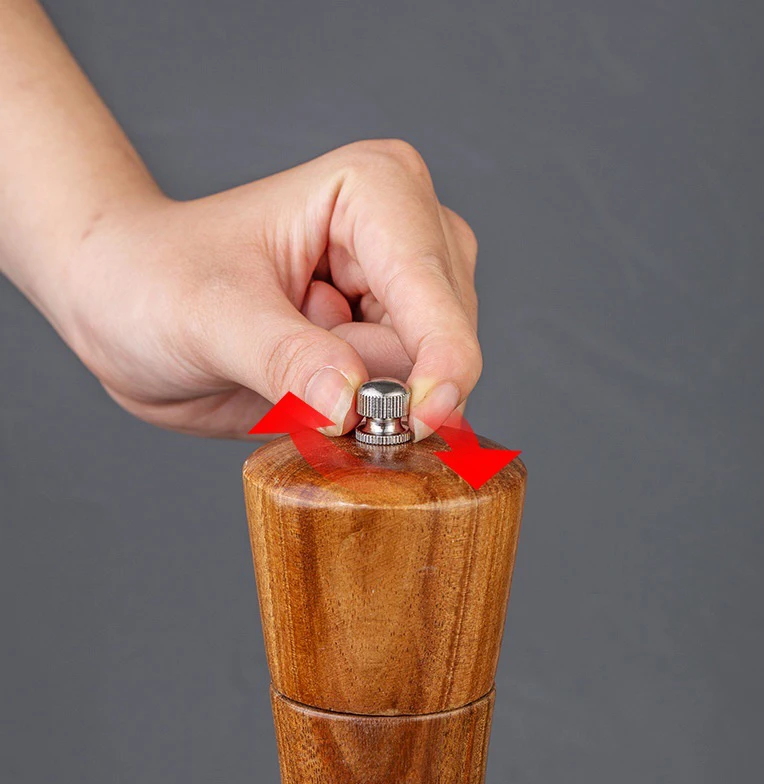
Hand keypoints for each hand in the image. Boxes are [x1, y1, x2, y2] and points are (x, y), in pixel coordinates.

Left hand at [64, 140, 479, 438]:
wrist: (129, 304)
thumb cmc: (155, 279)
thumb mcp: (209, 316)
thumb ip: (286, 360)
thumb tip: (354, 405)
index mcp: (373, 191)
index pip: (431, 283)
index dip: (439, 357)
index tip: (422, 419)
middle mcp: (405, 234)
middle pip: (441, 338)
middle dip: (377, 383)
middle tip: (293, 381)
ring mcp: (402, 292)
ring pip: (426, 377)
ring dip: (358, 401)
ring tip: (283, 366)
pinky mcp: (387, 338)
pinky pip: (403, 402)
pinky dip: (356, 418)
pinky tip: (303, 389)